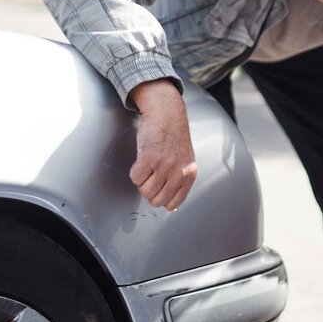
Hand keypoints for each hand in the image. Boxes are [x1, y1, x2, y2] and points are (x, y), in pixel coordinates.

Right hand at [129, 79, 197, 210]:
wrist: (167, 114)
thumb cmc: (174, 136)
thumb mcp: (186, 161)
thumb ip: (180, 181)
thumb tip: (170, 207)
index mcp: (189, 175)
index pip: (173, 203)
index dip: (162, 199)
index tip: (158, 190)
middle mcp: (178, 172)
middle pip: (156, 200)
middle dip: (149, 192)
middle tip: (150, 177)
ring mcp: (163, 166)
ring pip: (144, 191)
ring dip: (141, 182)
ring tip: (147, 167)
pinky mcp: (148, 158)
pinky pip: (135, 178)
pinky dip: (134, 172)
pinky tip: (141, 160)